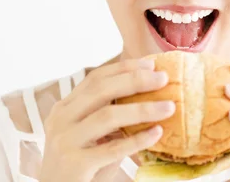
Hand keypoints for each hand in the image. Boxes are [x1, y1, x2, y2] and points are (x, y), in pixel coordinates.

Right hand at [38, 58, 175, 181]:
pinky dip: (138, 139)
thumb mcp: (91, 135)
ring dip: (142, 109)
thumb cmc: (80, 165)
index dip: (124, 68)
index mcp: (65, 108)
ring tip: (168, 107)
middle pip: (101, 90)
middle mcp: (61, 120)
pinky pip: (112, 148)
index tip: (150, 64)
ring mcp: (65, 141)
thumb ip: (110, 117)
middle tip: (163, 78)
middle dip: (135, 80)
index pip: (95, 78)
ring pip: (108, 116)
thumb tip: (151, 96)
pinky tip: (157, 133)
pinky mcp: (74, 164)